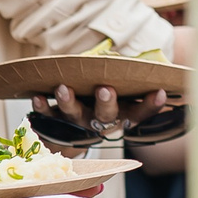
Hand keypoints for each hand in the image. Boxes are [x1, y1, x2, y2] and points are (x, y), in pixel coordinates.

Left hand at [32, 83, 169, 145]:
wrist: (71, 133)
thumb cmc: (103, 103)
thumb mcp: (122, 97)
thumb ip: (134, 85)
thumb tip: (158, 65)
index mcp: (121, 116)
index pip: (140, 113)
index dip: (151, 106)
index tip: (161, 92)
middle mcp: (100, 122)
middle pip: (106, 115)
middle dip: (106, 103)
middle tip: (105, 90)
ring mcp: (77, 122)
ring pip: (74, 114)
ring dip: (68, 101)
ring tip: (63, 88)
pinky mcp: (55, 120)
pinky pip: (47, 116)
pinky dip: (41, 107)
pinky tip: (36, 96)